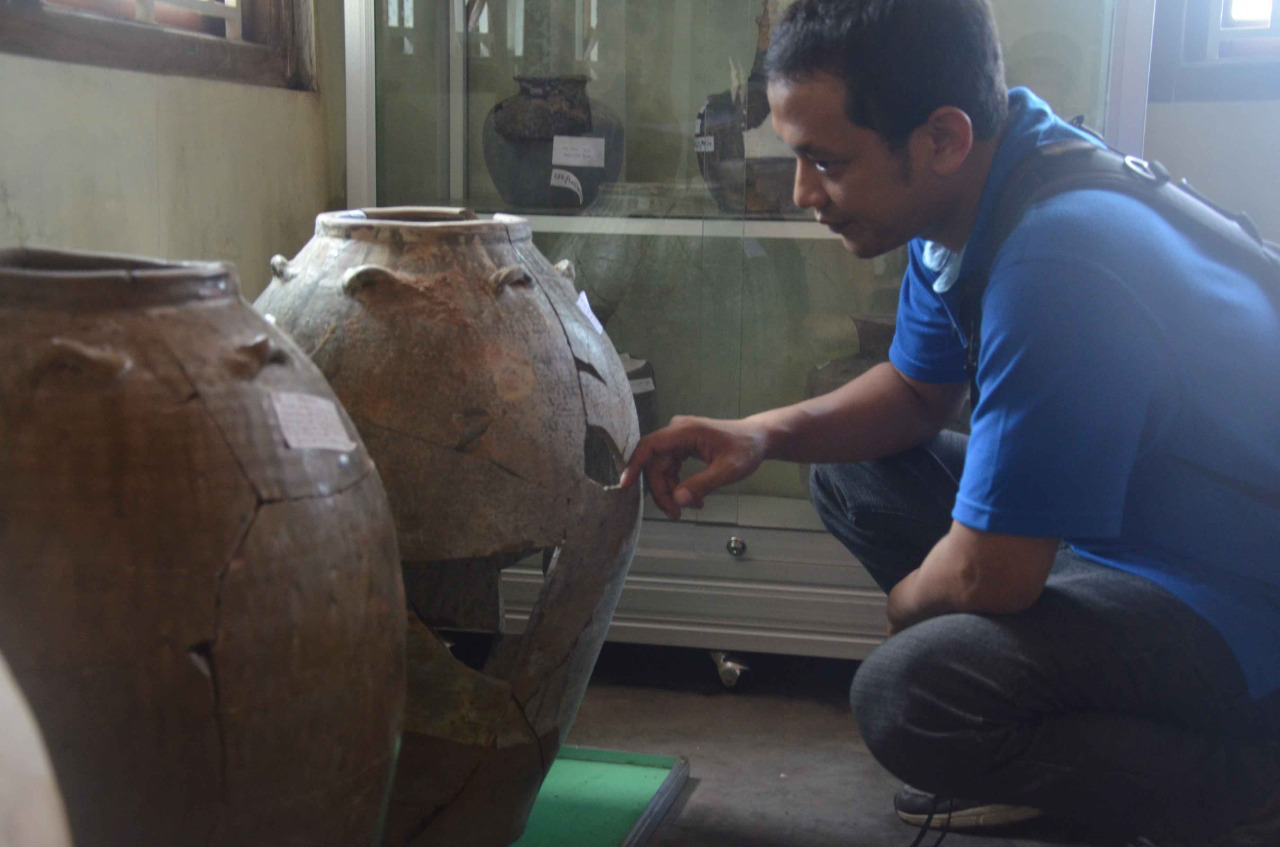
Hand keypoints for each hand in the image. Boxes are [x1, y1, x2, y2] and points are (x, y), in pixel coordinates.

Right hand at [618, 415, 767, 518]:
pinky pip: (671, 468)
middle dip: (662, 491)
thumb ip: (702, 485)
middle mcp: (677, 431)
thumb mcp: (728, 470)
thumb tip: (678, 501)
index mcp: (684, 431)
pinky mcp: (683, 447)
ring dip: (671, 491)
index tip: (625, 486)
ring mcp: (680, 439)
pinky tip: (694, 499)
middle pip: (655, 463)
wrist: (759, 438)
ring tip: (689, 508)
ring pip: (662, 468)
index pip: (649, 446)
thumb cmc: (747, 449)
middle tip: (675, 514)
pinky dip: (679, 485)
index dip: (634, 466)